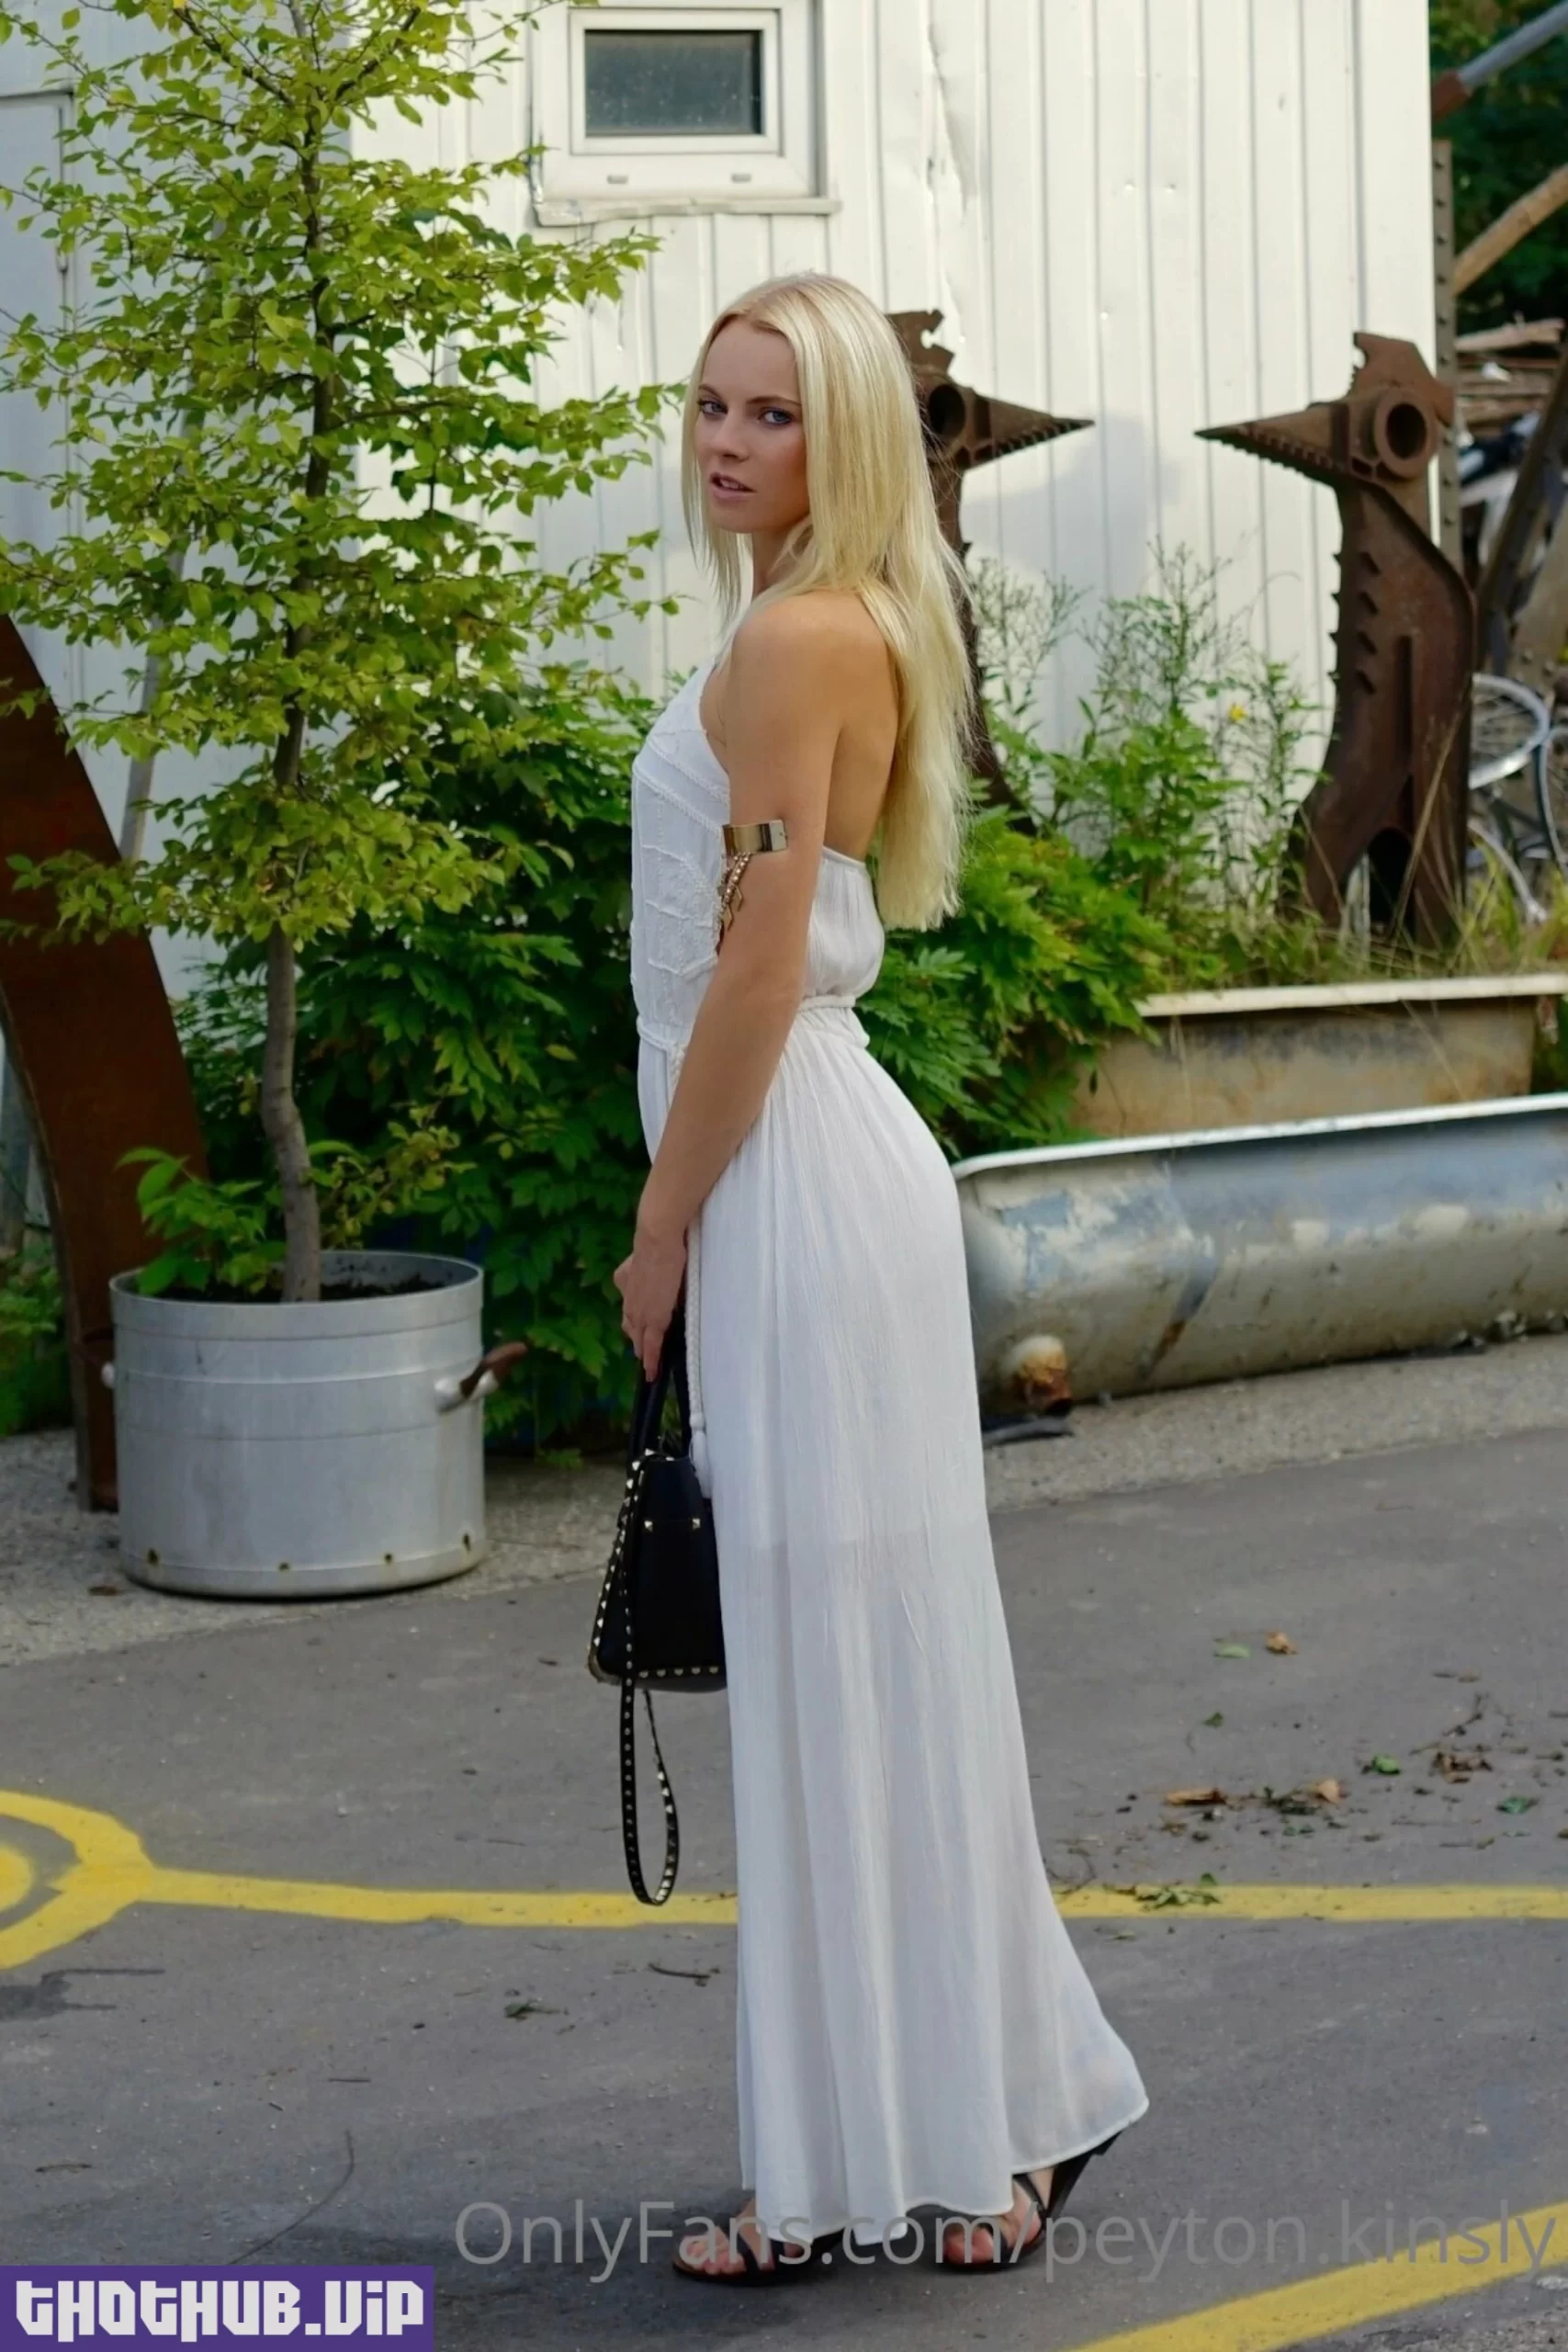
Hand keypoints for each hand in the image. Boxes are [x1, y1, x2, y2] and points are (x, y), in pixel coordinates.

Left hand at [612, 1217, 687, 1378]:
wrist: (657, 1241)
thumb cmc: (661, 1241)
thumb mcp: (648, 1254)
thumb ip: (650, 1265)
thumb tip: (663, 1265)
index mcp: (626, 1282)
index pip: (629, 1307)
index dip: (634, 1321)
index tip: (636, 1330)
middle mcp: (628, 1299)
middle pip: (631, 1325)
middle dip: (637, 1340)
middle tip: (642, 1352)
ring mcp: (640, 1311)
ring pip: (639, 1338)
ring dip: (644, 1352)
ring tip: (648, 1365)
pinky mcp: (653, 1320)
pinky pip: (652, 1344)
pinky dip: (652, 1359)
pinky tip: (652, 1372)